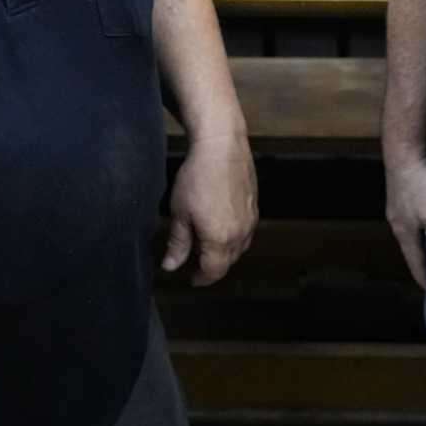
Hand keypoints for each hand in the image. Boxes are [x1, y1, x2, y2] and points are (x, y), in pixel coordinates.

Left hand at [162, 132, 256, 285]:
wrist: (221, 146)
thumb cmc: (198, 176)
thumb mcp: (180, 212)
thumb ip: (178, 243)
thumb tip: (171, 266)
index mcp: (220, 239)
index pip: (213, 271)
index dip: (201, 278)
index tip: (192, 279)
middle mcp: (240, 233)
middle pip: (228, 262)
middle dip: (212, 266)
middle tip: (196, 264)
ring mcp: (250, 220)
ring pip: (239, 248)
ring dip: (225, 253)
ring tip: (208, 247)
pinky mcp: (254, 206)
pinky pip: (246, 232)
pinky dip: (234, 237)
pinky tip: (222, 227)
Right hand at [383, 149, 425, 292]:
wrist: (404, 150)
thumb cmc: (421, 184)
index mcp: (404, 233)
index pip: (415, 264)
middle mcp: (397, 222)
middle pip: (412, 249)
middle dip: (425, 262)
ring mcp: (397, 207)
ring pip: (413, 233)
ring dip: (425, 243)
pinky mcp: (401, 192)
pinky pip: (413, 218)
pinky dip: (423, 226)